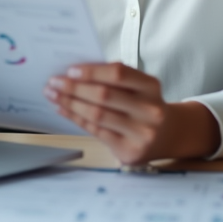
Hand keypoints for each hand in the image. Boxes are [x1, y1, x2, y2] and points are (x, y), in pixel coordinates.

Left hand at [44, 63, 219, 164]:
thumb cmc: (144, 104)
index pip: (119, 73)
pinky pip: (96, 132)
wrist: (168, 135)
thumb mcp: (139, 87)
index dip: (92, 71)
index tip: (70, 70)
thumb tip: (75, 72)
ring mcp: (141, 133)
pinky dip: (76, 119)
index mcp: (151, 86)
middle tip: (54, 82)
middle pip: (104, 95)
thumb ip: (115, 79)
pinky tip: (64, 110)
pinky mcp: (130, 151)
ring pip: (98, 115)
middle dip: (74, 88)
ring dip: (70, 103)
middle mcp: (150, 110)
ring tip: (54, 95)